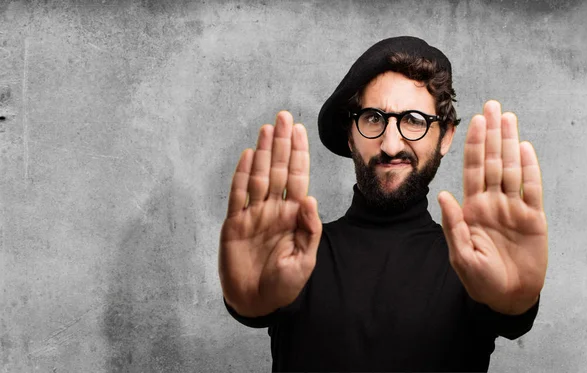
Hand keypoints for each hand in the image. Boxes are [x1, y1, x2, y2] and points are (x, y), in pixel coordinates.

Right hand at [219, 111, 321, 316]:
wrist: (256, 302)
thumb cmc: (285, 285)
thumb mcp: (305, 261)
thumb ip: (309, 230)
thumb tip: (311, 199)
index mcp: (293, 216)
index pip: (298, 177)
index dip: (298, 153)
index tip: (299, 130)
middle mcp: (273, 209)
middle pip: (279, 170)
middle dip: (281, 144)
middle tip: (282, 117)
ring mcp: (253, 214)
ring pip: (259, 176)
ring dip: (263, 153)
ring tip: (267, 128)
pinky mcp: (234, 224)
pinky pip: (238, 195)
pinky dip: (242, 175)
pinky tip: (249, 156)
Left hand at [438, 100, 547, 314]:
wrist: (507, 297)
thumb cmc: (480, 279)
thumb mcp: (461, 255)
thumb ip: (453, 225)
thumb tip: (443, 194)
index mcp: (472, 208)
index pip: (473, 169)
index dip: (474, 145)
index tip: (474, 121)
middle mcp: (492, 202)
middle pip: (493, 161)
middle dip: (492, 134)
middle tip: (492, 105)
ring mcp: (513, 208)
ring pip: (513, 168)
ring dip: (510, 143)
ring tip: (509, 118)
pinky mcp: (533, 218)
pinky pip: (532, 189)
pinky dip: (530, 169)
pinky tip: (525, 148)